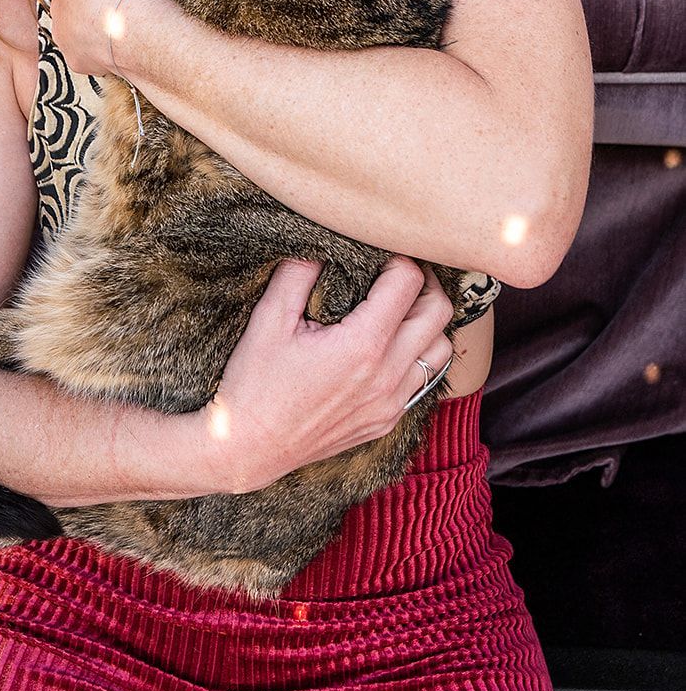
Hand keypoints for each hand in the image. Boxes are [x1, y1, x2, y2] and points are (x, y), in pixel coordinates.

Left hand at [49, 0, 145, 77]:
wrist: (125, 16)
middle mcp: (57, 4)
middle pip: (75, 5)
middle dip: (95, 7)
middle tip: (121, 8)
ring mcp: (63, 34)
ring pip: (80, 33)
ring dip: (97, 32)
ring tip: (124, 32)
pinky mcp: (74, 60)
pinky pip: (91, 57)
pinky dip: (105, 55)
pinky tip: (123, 50)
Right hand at [199, 255, 454, 494]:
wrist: (249, 448)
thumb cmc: (254, 381)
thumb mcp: (269, 319)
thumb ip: (298, 272)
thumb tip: (321, 242)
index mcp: (362, 345)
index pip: (407, 283)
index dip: (398, 259)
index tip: (379, 255)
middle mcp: (386, 376)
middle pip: (438, 313)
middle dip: (423, 284)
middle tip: (396, 274)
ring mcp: (391, 403)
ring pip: (441, 350)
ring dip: (428, 322)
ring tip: (400, 309)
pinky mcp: (386, 421)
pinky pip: (423, 381)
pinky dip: (417, 356)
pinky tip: (389, 347)